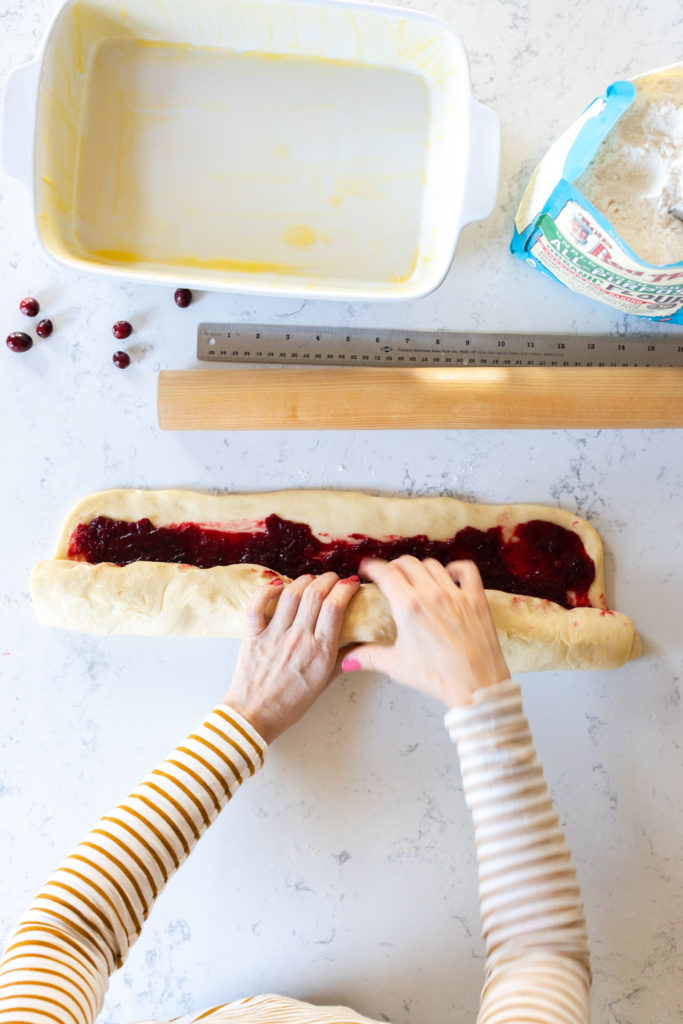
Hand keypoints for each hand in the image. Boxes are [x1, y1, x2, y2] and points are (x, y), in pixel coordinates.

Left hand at [222, 572, 359, 742]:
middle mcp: (298, 639)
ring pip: (290, 594)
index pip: (335, 607)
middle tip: (333, 579)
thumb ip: (342, 660)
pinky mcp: (253, 635)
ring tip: (311, 580)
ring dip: (304, 580)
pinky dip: (267, 590)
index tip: (350, 584)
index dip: (345, 589)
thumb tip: (358, 642)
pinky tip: (277, 585)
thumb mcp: (324, 683)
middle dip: (328, 579)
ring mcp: (273, 635)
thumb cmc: (290, 704)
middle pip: (315, 594)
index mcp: (319, 651)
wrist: (255, 717)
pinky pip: (257, 605)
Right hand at [341, 557, 508, 707]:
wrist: (476, 684)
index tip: (367, 570)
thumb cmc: (437, 676)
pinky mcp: (475, 598)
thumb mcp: (396, 666)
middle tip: (389, 577)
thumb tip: (347, 659)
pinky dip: (456, 568)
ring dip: (419, 568)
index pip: (384, 572)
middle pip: (407, 563)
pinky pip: (466, 570)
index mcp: (407, 606)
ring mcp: (455, 593)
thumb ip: (368, 657)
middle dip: (393, 566)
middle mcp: (431, 593)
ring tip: (415, 578)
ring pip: (432, 564)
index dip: (371, 567)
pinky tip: (449, 575)